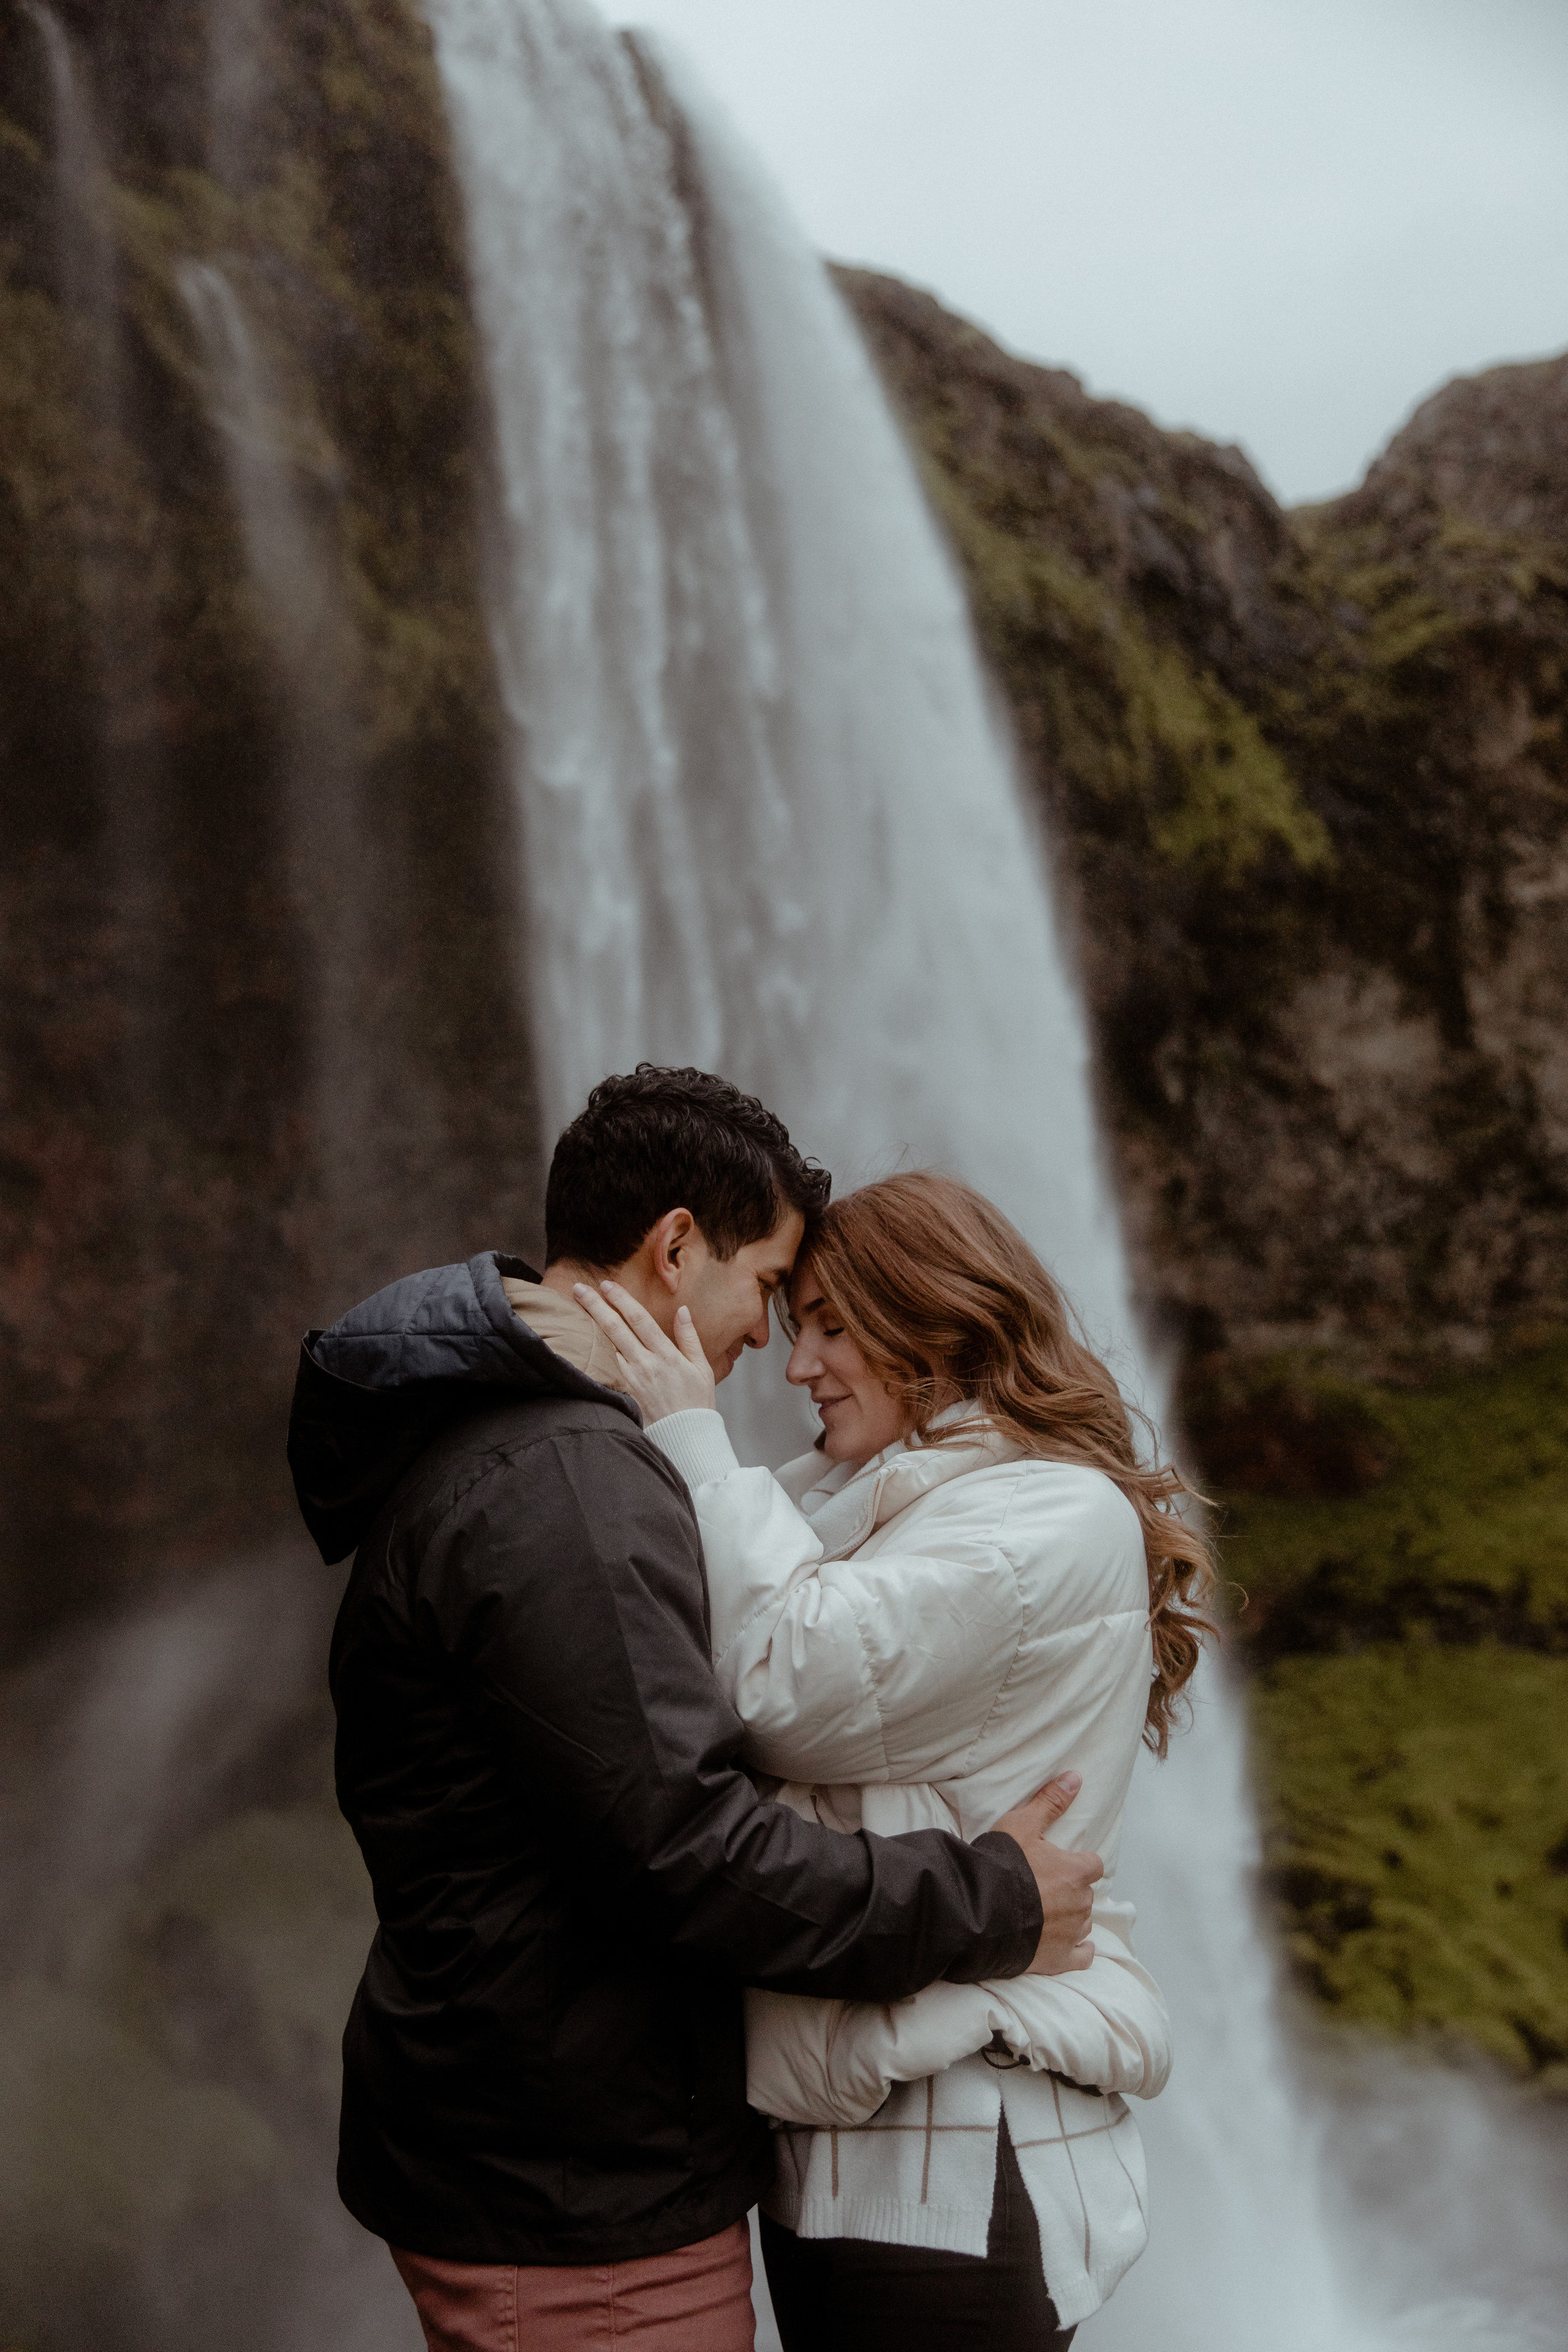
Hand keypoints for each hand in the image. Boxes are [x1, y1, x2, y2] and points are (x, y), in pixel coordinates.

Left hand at [574, 1280, 717, 1421]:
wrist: (685, 1438)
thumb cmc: (696, 1403)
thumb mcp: (701, 1367)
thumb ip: (689, 1337)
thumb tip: (682, 1310)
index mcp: (666, 1355)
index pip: (639, 1320)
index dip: (621, 1300)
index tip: (607, 1284)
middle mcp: (645, 1364)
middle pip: (615, 1329)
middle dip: (595, 1305)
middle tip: (579, 1288)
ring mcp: (631, 1380)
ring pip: (605, 1347)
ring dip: (589, 1326)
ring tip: (574, 1308)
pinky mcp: (623, 1393)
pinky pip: (604, 1369)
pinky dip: (592, 1353)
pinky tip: (579, 1342)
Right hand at [992, 1772, 1101, 1974]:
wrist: (980, 1911)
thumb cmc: (1002, 1865)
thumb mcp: (1022, 1824)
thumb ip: (1050, 1802)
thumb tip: (1075, 1777)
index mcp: (1077, 1872)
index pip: (1093, 1866)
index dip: (1078, 1864)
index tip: (1060, 1865)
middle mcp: (1081, 1904)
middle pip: (1085, 1895)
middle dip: (1070, 1891)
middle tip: (1044, 1888)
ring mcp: (1072, 1933)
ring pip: (1082, 1923)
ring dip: (1070, 1918)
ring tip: (1046, 1914)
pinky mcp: (1060, 1959)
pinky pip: (1083, 1956)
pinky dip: (1079, 1950)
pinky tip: (1068, 1945)